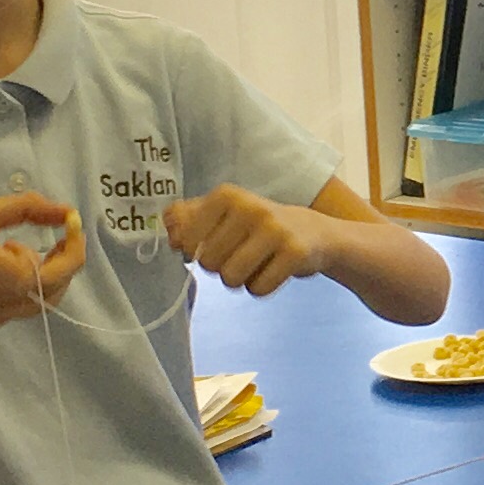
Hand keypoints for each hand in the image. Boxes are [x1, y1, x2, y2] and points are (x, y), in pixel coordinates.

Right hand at [0, 193, 84, 330]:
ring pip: (40, 304)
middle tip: (59, 237)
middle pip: (51, 292)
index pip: (44, 273)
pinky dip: (26, 286)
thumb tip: (65, 210)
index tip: (71, 226)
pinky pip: (20, 307)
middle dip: (64, 263)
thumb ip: (23, 209)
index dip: (70, 252)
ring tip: (15, 248)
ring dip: (46, 275)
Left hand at [164, 186, 338, 295]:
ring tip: (255, 264)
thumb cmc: (257, 225)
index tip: (214, 245)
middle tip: (241, 254)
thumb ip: (187, 219)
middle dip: (221, 267)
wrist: (312, 232)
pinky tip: (272, 270)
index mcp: (226, 196)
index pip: (187, 242)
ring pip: (231, 278)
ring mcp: (275, 230)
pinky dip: (261, 287)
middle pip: (209, 263)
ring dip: (240, 280)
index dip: (197, 252)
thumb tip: (171, 236)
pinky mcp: (295, 253)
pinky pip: (258, 288)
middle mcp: (250, 208)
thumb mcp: (222, 213)